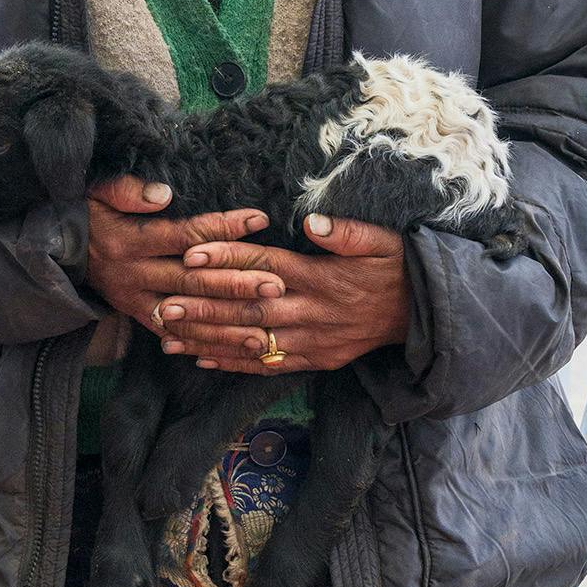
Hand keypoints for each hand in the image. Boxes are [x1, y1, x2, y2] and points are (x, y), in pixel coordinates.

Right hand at [83, 178, 270, 341]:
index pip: (185, 234)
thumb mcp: (97, 192)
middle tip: (275, 284)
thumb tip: (163, 193)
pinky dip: (203, 344)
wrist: (55, 252)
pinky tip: (232, 351)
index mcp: (130, 240)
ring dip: (226, 325)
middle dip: (236, 284)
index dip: (223, 227)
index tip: (259, 220)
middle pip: (193, 280)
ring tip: (264, 330)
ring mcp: (136, 300)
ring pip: (188, 315)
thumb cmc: (87, 215)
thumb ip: (127, 190)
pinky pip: (175, 334)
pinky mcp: (137, 316)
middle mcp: (135, 274)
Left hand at [158, 214, 410, 372]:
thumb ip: (346, 232)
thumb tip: (312, 222)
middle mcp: (313, 312)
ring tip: (168, 336)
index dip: (227, 259)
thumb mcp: (380, 241)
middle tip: (164, 304)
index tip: (191, 253)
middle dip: (204, 306)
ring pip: (252, 341)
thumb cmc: (395, 268)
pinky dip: (234, 364)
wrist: (422, 314)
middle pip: (249, 307)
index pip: (265, 265)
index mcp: (323, 278)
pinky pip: (269, 365)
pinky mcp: (315, 360)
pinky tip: (202, 359)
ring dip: (208, 338)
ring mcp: (313, 340)